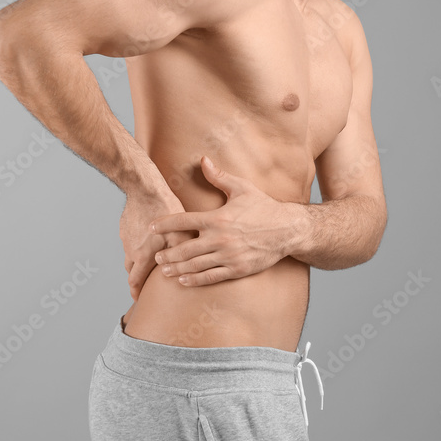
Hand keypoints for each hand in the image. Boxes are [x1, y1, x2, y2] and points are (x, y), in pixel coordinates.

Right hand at [120, 189, 197, 300]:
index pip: (136, 280)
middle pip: (130, 271)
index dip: (136, 292)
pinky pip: (128, 240)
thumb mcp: (181, 232)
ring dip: (135, 262)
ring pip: (128, 256)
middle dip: (136, 279)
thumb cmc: (166, 208)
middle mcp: (131, 249)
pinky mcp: (125, 226)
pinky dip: (135, 245)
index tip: (138, 299)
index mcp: (143, 255)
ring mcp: (126, 237)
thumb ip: (184, 253)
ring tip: (145, 262)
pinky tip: (144, 238)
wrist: (144, 187)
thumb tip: (191, 268)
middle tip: (142, 284)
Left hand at [149, 156, 295, 286]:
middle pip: (185, 248)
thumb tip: (202, 160)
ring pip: (196, 265)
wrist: (287, 229)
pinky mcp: (237, 269)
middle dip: (168, 252)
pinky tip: (183, 280)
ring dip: (177, 268)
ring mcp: (229, 256)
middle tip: (156, 255)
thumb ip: (219, 177)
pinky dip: (195, 280)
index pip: (184, 221)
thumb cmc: (263, 207)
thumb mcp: (242, 188)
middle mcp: (221, 238)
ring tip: (164, 270)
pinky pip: (211, 277)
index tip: (152, 227)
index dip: (165, 224)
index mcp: (218, 218)